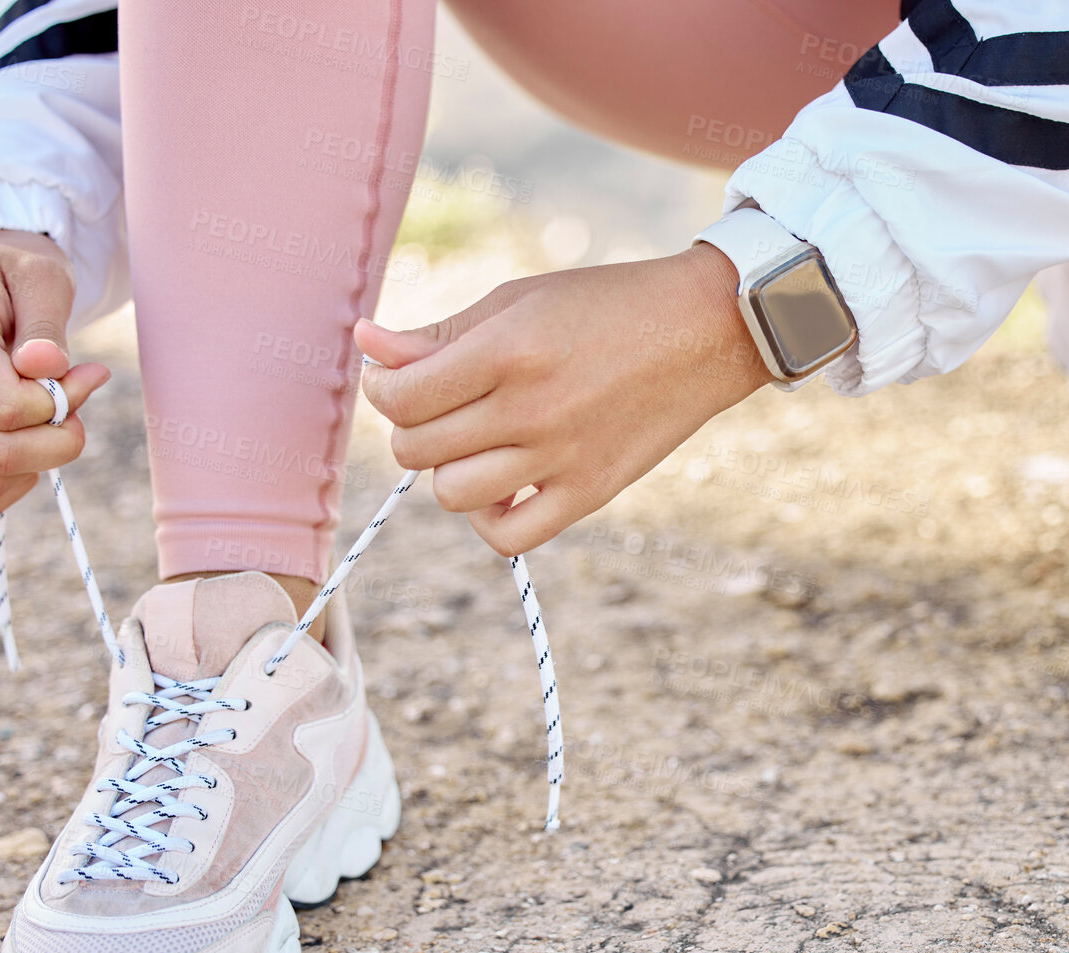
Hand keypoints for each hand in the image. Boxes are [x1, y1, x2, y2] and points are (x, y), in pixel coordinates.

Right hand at [0, 230, 109, 515]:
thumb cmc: (20, 272)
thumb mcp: (44, 277)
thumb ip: (46, 324)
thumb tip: (46, 367)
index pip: (8, 408)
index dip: (60, 405)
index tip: (88, 375)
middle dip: (59, 442)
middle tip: (79, 408)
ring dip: (42, 463)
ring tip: (56, 421)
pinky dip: (21, 482)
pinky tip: (37, 443)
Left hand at [356, 243, 774, 554]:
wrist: (702, 332)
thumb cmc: (604, 306)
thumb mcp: (518, 301)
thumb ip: (439, 333)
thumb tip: (366, 346)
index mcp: (508, 350)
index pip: (401, 396)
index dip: (382, 389)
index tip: (396, 378)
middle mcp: (531, 408)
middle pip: (417, 447)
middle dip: (411, 427)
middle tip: (439, 406)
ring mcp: (561, 457)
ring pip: (451, 493)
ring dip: (447, 469)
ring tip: (472, 442)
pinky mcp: (589, 493)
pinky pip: (508, 536)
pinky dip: (489, 518)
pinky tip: (500, 485)